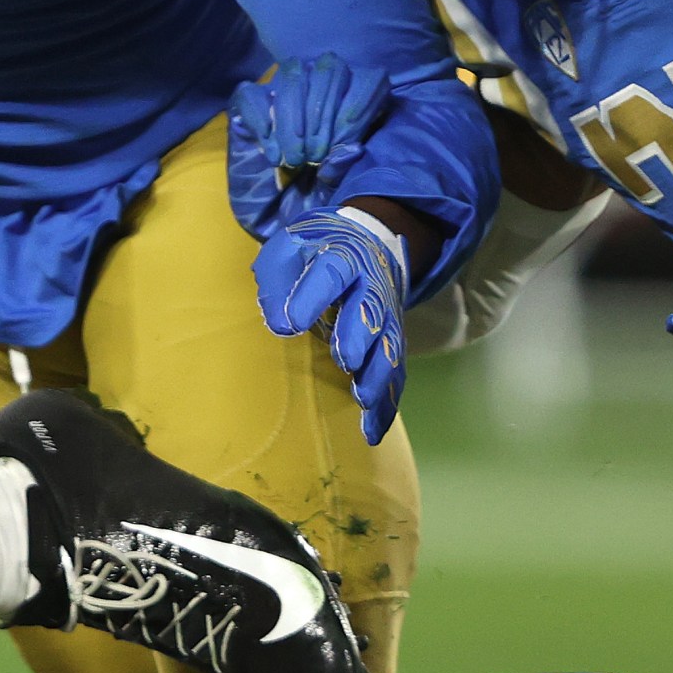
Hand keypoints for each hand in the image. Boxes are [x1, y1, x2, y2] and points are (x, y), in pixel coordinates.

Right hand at [228, 54, 392, 235]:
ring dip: (293, 116)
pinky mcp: (247, 108)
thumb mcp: (335, 194)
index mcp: (355, 108)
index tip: (341, 147)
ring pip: (292, 75)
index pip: (368, 81)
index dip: (356, 108)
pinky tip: (269, 152)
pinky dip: (261, 119)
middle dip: (322, 113)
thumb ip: (343, 171)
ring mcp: (282, 96)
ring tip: (290, 159)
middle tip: (312, 157)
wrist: (275, 224)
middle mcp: (321, 93)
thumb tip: (354, 148)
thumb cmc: (314, 205)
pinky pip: (252, 94)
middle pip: (330, 69)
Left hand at [254, 206, 409, 444]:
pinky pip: (395, 372)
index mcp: (342, 256)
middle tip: (346, 360)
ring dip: (378, 373)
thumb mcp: (288, 248)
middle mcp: (371, 286)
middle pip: (370, 309)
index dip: (313, 296)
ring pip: (389, 345)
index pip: (330, 272)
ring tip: (362, 399)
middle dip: (360, 336)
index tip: (291, 324)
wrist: (363, 241)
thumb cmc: (312, 250)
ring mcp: (387, 315)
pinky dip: (386, 402)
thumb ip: (278, 278)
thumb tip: (280, 322)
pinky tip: (371, 431)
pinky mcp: (392, 340)